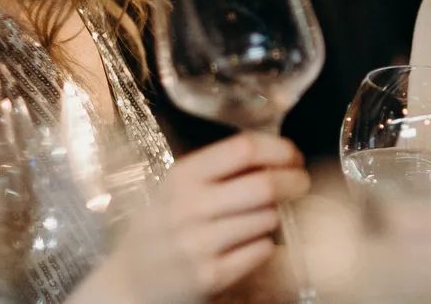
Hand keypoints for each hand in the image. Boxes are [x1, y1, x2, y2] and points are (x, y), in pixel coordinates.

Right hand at [72, 132, 310, 303]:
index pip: (244, 148)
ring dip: (275, 215)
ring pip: (267, 218)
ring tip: (266, 216)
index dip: (279, 149)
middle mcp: (189, 207)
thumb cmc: (162, 226)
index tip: (294, 155)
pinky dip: (266, 245)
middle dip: (293, 181)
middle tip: (301, 183)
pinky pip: (261, 251)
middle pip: (264, 184)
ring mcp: (199, 244)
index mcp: (184, 176)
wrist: (129, 281)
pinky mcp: (209, 276)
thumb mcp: (178, 188)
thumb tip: (276, 153)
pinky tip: (253, 244)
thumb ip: (220, 169)